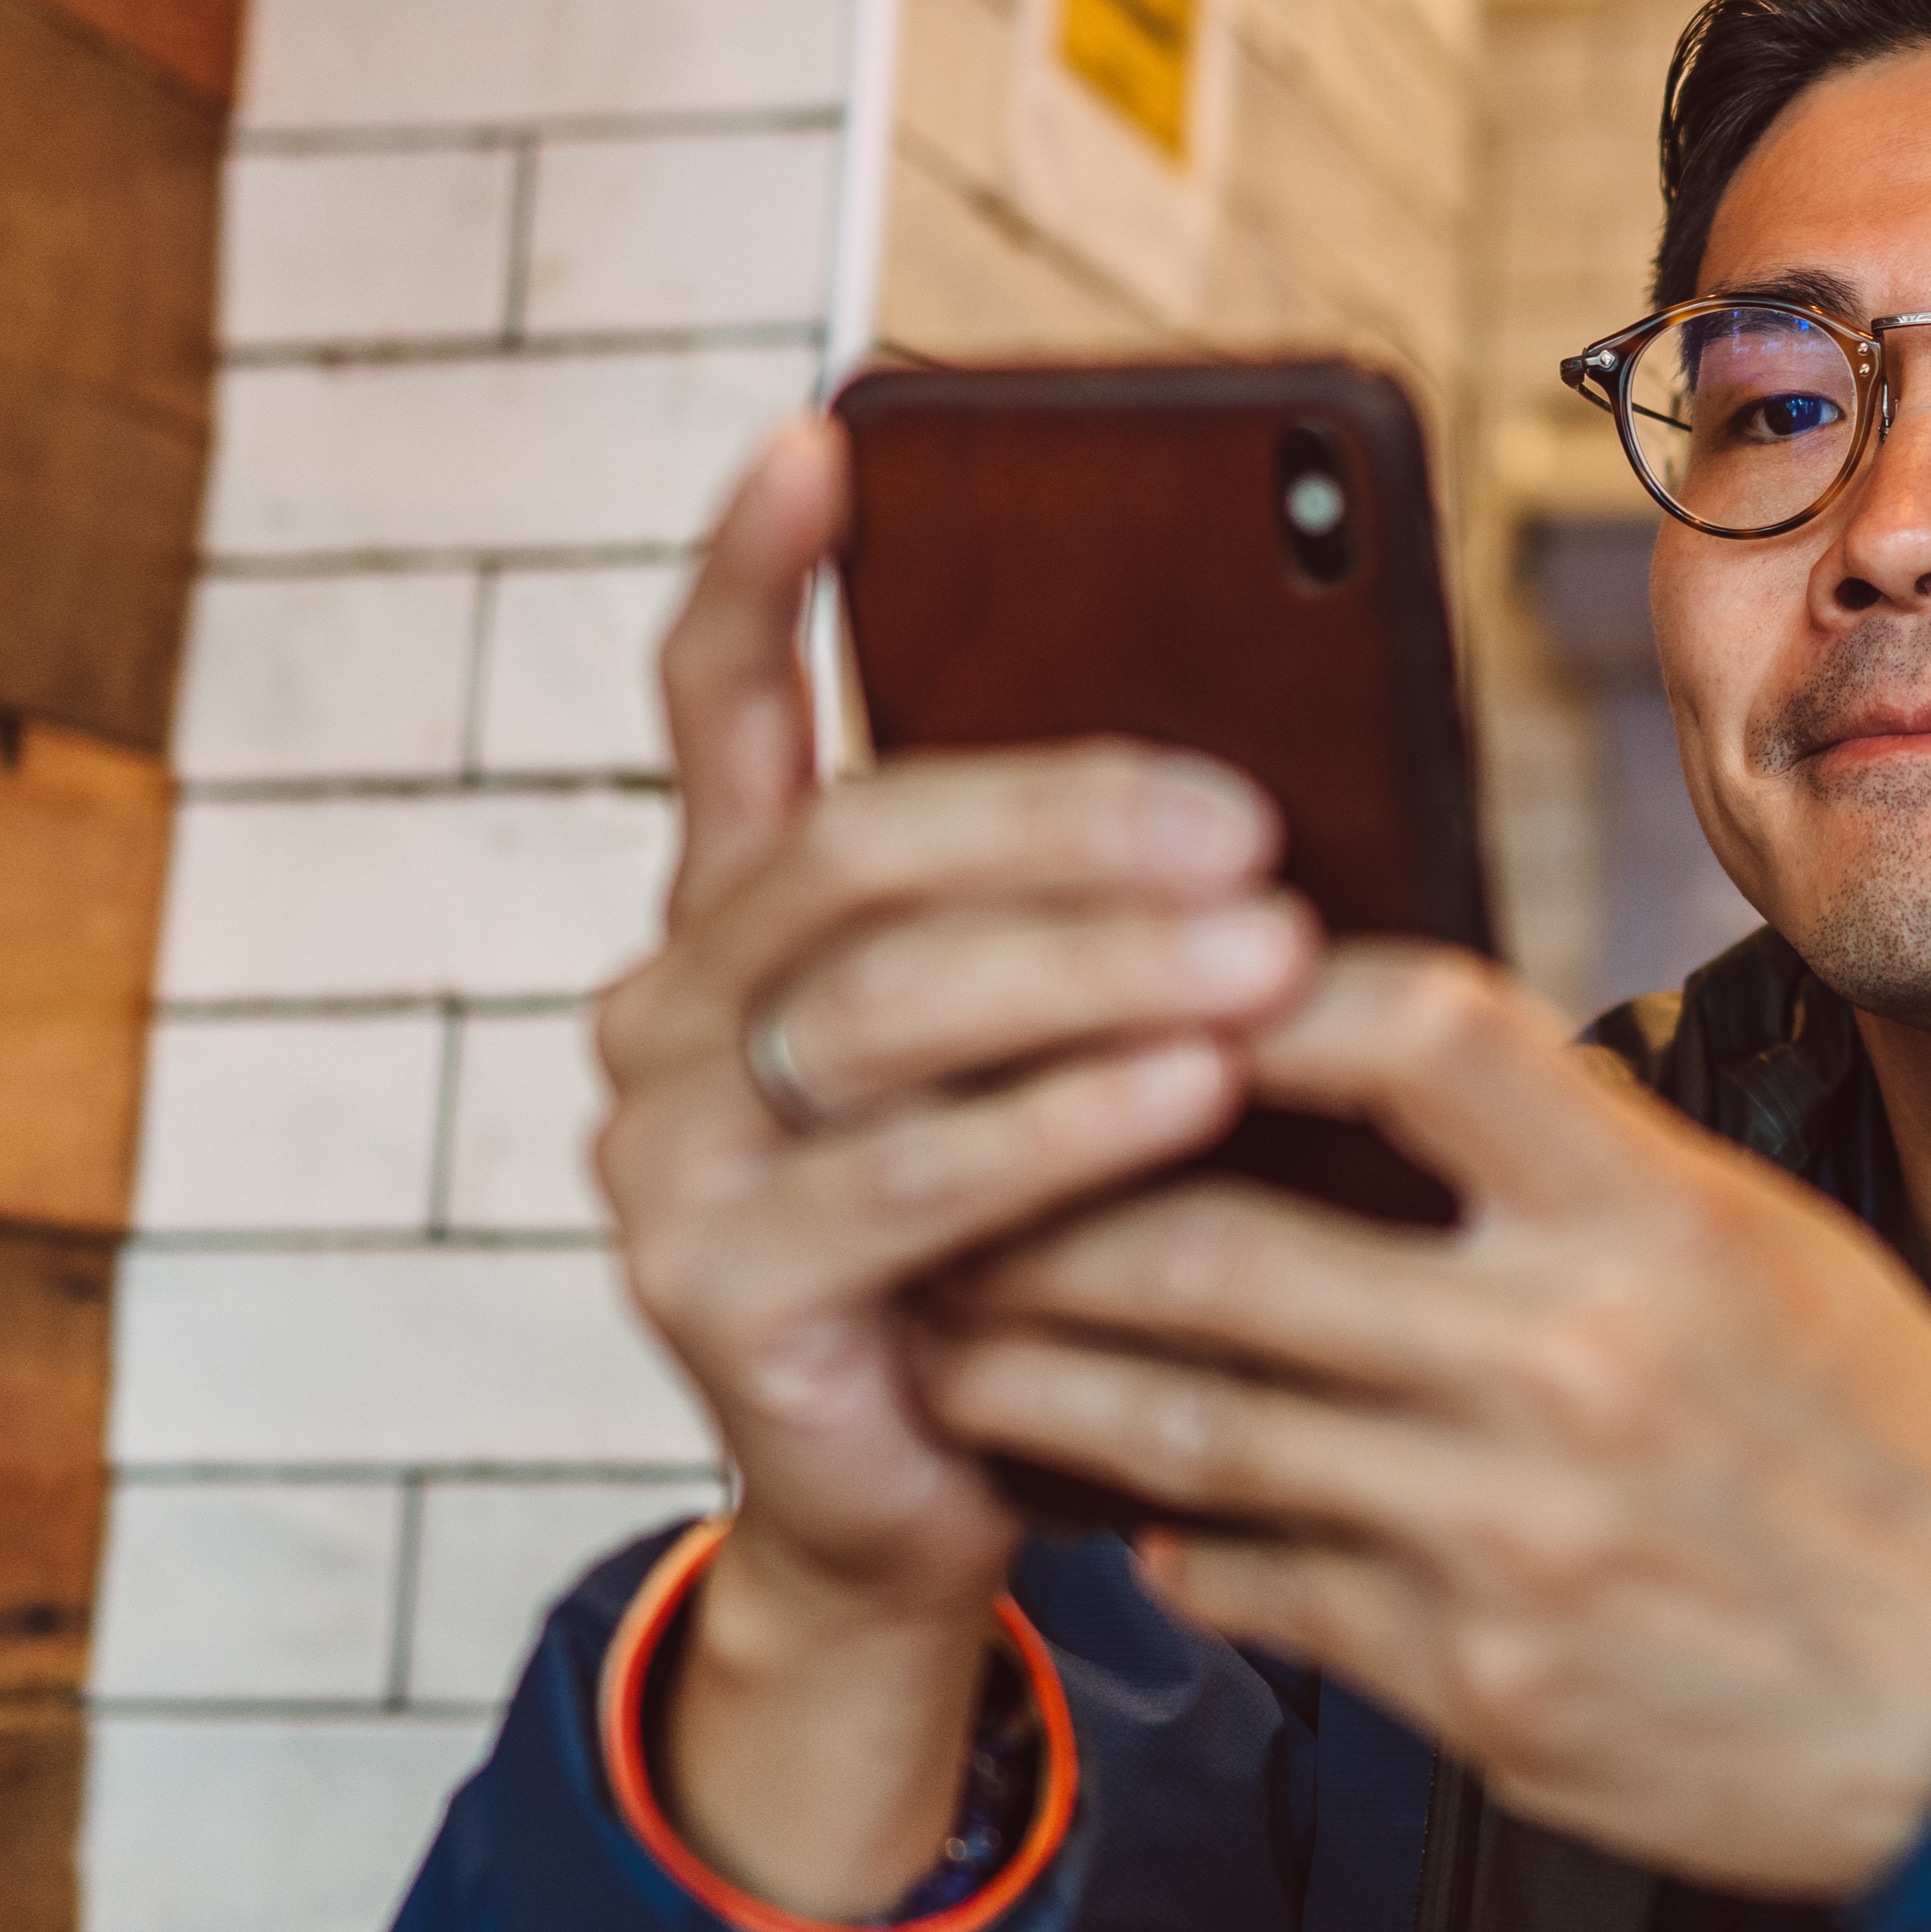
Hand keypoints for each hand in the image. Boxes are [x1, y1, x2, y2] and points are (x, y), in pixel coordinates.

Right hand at [588, 419, 1315, 1913]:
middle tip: (1248, 816)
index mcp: (734, 925)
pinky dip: (1064, 1126)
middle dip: (1062, 819)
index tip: (825, 432)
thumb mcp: (1056, 1051)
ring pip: (889, 1007)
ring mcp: (665, 1156)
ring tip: (1265, 945)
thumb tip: (1254, 772)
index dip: (760, 569)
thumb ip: (1082, 923)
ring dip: (1094, 967)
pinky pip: (909, 1179)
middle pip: (856, 854)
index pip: (714, 708)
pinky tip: (1195, 1092)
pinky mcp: (716, 1295)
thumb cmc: (1036, 1240)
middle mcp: (665, 1016)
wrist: (945, 1499)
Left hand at [920, 944, 1930, 1899]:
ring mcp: (1509, 1543)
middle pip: (1217, 1253)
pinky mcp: (1479, 1692)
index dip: (1247, 993)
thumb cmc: (1891, 1459)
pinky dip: (1172, 1545)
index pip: (1411, 1033)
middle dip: (1039, 1217)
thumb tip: (1375, 1060)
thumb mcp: (1765, 1259)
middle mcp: (1570, 1369)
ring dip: (1037, 1382)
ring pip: (1190, 1436)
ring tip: (947, 1341)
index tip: (1145, 979)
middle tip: (929, 1183)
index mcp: (1656, 1226)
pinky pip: (1262, 1592)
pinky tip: (1123, 1515)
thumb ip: (1579, 1168)